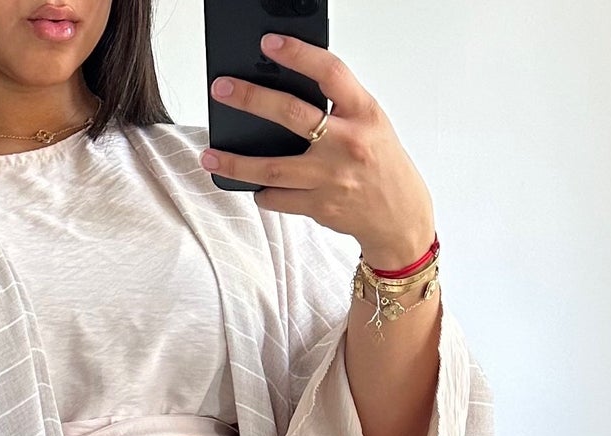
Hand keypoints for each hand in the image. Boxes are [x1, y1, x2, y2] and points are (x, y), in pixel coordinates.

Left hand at [203, 34, 434, 270]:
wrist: (399, 217)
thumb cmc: (381, 163)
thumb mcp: (370, 122)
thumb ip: (338, 105)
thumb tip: (287, 86)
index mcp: (363, 113)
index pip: (329, 73)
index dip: (298, 54)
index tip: (269, 43)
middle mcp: (347, 144)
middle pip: (292, 115)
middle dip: (252, 100)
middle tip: (222, 89)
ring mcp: (332, 179)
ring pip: (274, 168)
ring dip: (237, 163)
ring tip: (210, 155)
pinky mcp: (321, 208)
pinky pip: (280, 199)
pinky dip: (263, 192)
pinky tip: (254, 186)